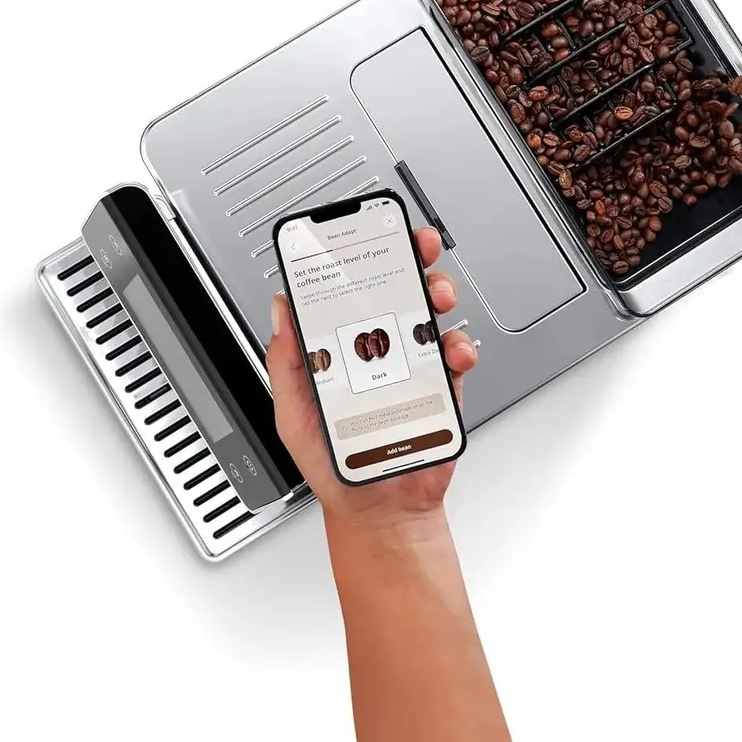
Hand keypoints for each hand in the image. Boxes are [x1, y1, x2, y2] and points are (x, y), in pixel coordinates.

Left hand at [265, 227, 476, 533]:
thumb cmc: (333, 463)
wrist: (378, 508)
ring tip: (435, 298)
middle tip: (417, 246)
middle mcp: (381, 350)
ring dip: (439, 294)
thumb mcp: (293, 412)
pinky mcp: (444, 387)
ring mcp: (416, 365)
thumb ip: (286, 363)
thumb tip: (280, 310)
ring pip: (434, 314)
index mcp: (343, 349)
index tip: (363, 233)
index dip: (360, 258)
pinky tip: (451, 350)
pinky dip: (460, 346)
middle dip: (413, 258)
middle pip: (401, 290)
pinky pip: (458, 356)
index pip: (352, 292)